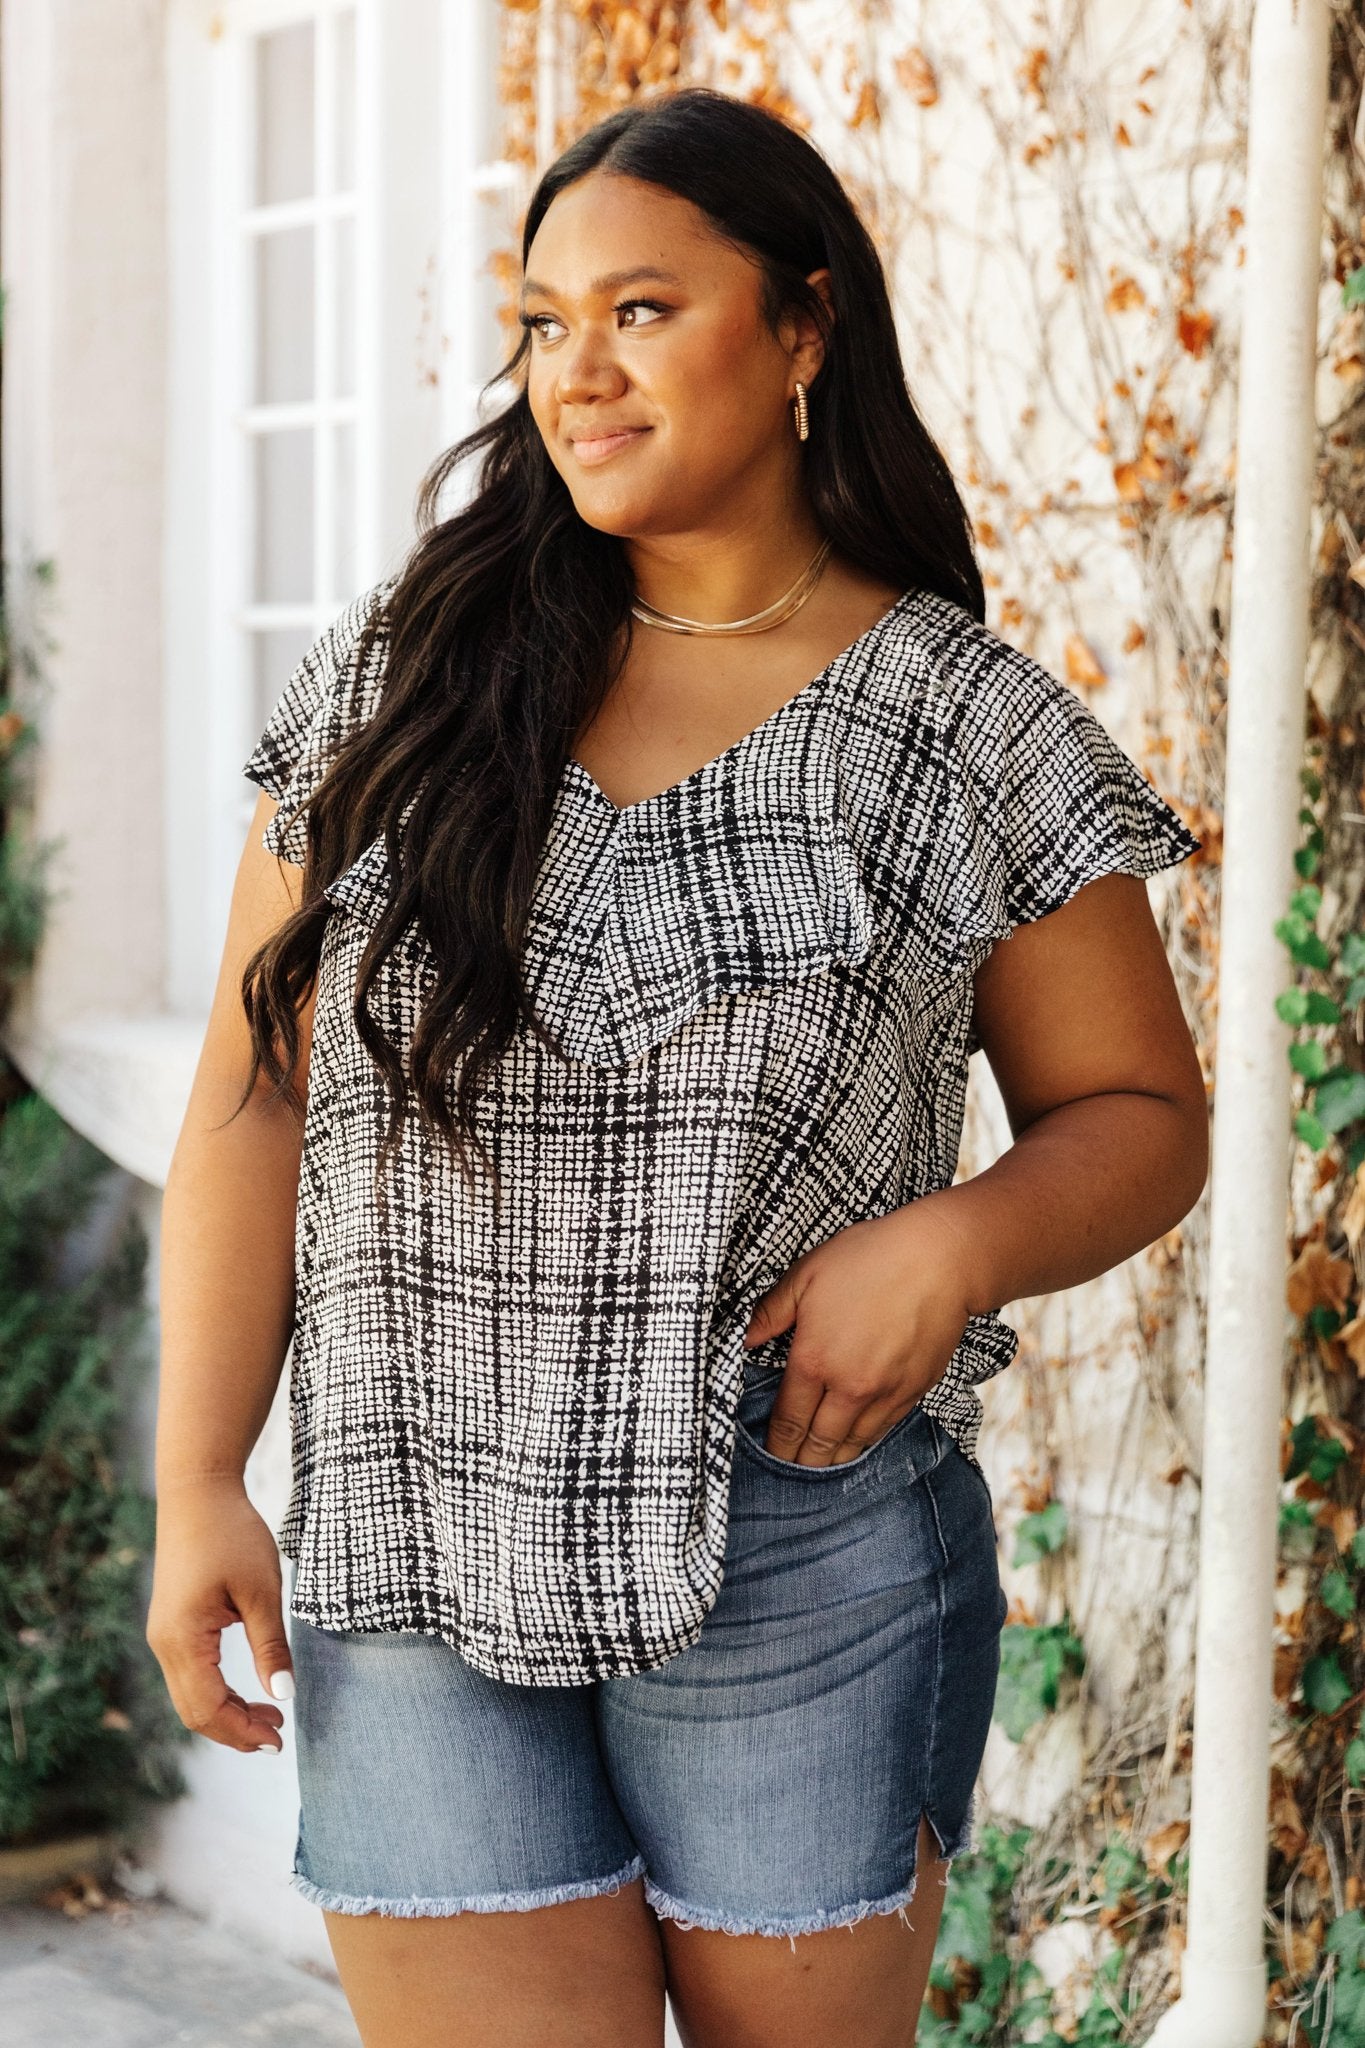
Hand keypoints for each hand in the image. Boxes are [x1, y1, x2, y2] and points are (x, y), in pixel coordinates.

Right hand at [146, 1479, 294, 1754]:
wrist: (199, 1492)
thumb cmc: (232, 1534)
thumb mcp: (262, 1591)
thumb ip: (270, 1646)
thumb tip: (284, 1695)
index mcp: (182, 1639)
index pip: (208, 1709)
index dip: (242, 1731)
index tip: (279, 1740)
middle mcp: (164, 1644)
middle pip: (194, 1712)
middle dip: (235, 1730)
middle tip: (278, 1735)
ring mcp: (164, 1636)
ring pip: (191, 1697)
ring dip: (228, 1713)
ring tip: (270, 1716)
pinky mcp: (172, 1626)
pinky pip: (191, 1676)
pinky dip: (218, 1692)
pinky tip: (248, 1691)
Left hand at [742, 1201, 975, 1465]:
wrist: (939, 1259)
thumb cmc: (870, 1258)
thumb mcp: (806, 1275)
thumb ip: (770, 1312)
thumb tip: (744, 1340)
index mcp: (814, 1360)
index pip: (788, 1419)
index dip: (776, 1443)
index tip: (770, 1454)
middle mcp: (849, 1387)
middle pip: (819, 1442)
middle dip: (802, 1461)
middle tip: (791, 1470)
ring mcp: (885, 1393)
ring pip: (854, 1443)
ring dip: (834, 1459)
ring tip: (821, 1466)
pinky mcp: (915, 1390)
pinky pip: (884, 1428)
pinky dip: (867, 1441)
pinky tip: (858, 1442)